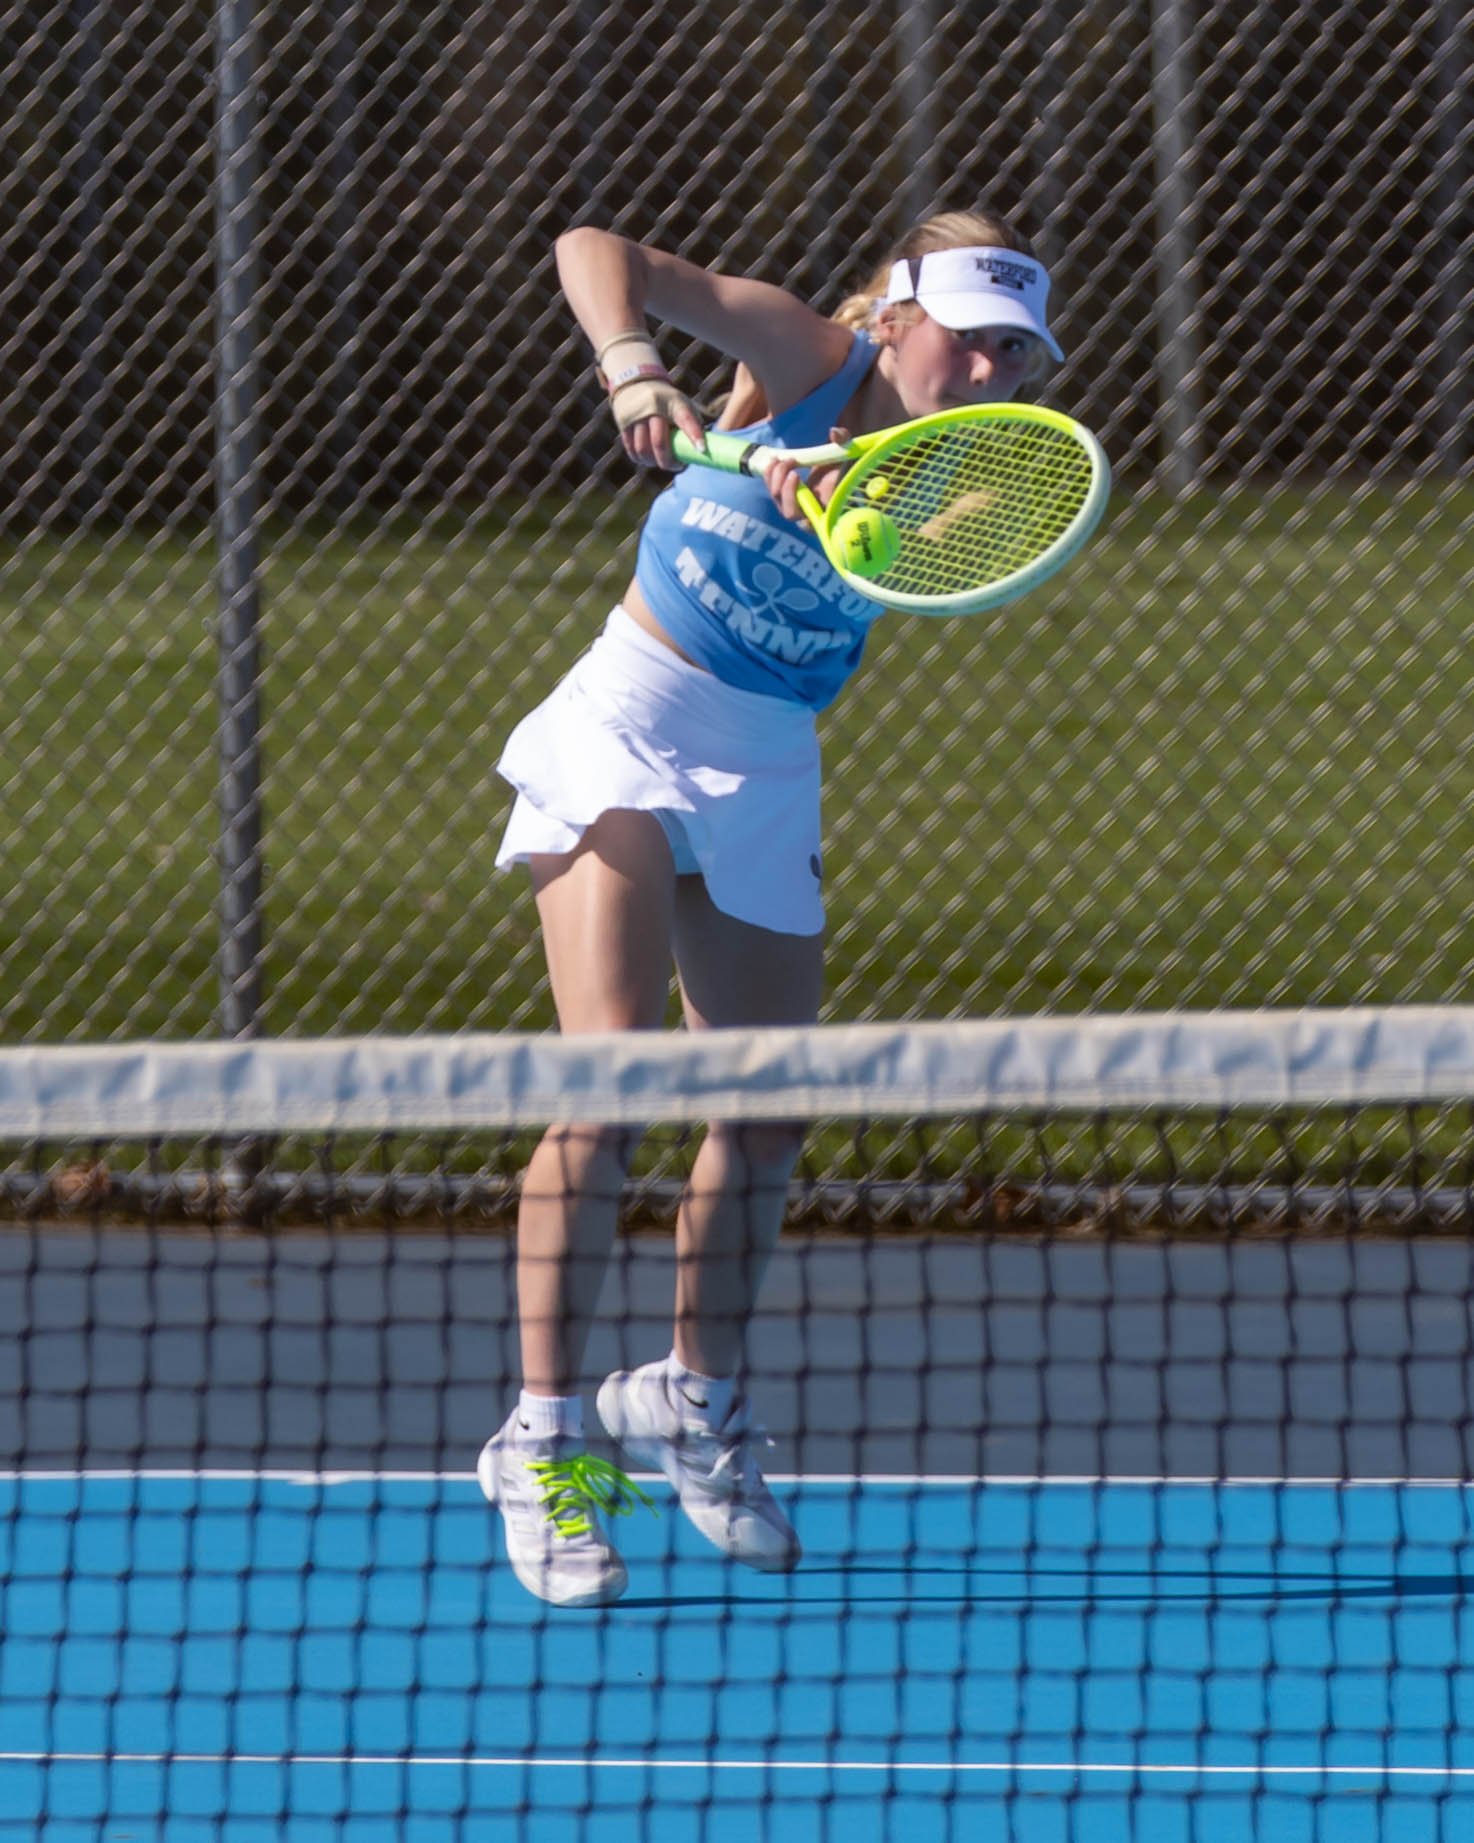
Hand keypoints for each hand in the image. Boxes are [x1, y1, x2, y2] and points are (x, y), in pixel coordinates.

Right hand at [597, 332, 705, 471]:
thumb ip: (693, 424)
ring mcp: (636, 416)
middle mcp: (654, 408)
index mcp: (674, 402)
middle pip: (659, 442)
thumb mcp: (682, 404)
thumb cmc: (667, 402)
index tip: (701, 450)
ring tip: (660, 462)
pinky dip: (642, 459)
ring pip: (643, 450)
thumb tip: (703, 451)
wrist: (636, 382)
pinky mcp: (623, 424)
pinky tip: (648, 459)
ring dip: (653, 462)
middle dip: (669, 461)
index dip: (694, 435)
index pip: (685, 419)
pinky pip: (632, 450)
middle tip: (676, 466)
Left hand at [763, 426, 848, 525]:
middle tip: (790, 465)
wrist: (835, 468)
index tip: (796, 475)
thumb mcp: (847, 453)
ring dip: (775, 479)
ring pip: (779, 503)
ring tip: (780, 459)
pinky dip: (770, 477)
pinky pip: (774, 493)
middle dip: (785, 489)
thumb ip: (844, 442)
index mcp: (829, 509)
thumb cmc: (844, 465)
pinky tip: (774, 460)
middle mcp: (811, 514)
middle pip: (790, 513)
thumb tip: (834, 432)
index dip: (800, 504)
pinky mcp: (787, 499)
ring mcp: (798, 508)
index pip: (810, 520)